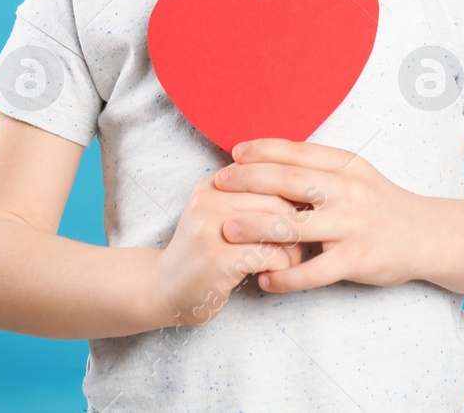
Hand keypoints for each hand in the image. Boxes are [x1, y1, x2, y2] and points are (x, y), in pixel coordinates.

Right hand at [150, 172, 306, 327]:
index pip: (268, 175)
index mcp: (212, 184)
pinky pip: (270, 254)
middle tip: (299, 244)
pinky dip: (282, 266)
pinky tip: (273, 275)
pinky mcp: (218, 259)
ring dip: (293, 247)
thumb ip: (247, 198)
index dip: (291, 198)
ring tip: (289, 260)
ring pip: (278, 225)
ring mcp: (211, 229)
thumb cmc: (202, 253)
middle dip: (297, 224)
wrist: (162, 288)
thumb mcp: (216, 214)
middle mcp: (209, 199)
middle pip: (277, 200)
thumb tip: (300, 191)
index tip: (297, 217)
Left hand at [214, 138, 423, 293]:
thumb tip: (272, 157)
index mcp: (346, 165)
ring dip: (255, 227)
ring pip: (294, 225)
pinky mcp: (357, 259)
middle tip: (218, 184)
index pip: (297, 152)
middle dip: (248, 181)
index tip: (234, 153)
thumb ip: (321, 167)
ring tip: (226, 229)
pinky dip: (285, 277)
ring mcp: (352, 226)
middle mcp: (348, 191)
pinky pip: (314, 271)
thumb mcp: (356, 174)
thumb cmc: (381, 204)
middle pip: (288, 181)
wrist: (427, 235)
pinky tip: (263, 279)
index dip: (262, 150)